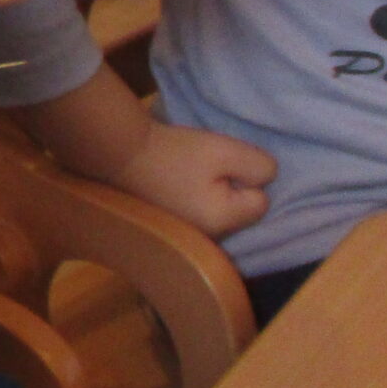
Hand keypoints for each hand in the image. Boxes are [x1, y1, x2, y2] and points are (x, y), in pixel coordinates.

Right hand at [96, 120, 274, 239]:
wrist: (118, 154)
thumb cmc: (175, 152)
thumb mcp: (225, 150)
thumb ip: (258, 165)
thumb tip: (268, 177)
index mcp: (223, 221)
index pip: (261, 202)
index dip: (249, 178)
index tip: (226, 163)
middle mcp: (208, 237)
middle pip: (239, 212)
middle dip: (232, 189)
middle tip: (209, 166)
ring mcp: (187, 234)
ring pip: (218, 212)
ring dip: (213, 194)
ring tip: (192, 172)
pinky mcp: (171, 225)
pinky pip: (198, 213)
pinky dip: (193, 198)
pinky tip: (177, 182)